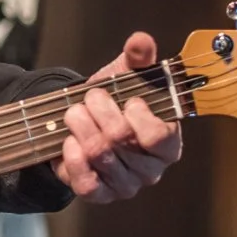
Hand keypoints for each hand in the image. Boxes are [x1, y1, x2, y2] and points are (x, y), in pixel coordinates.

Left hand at [53, 32, 182, 201]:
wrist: (86, 122)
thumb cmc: (115, 100)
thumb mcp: (127, 75)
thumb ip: (138, 58)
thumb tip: (141, 41)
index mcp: (168, 142)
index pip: (159, 137)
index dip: (138, 116)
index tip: (128, 99)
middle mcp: (150, 169)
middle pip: (120, 140)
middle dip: (98, 111)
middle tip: (89, 99)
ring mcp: (126, 185)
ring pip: (99, 155)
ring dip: (80, 126)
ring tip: (74, 113)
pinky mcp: (100, 195)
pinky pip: (86, 184)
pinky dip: (72, 158)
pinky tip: (68, 142)